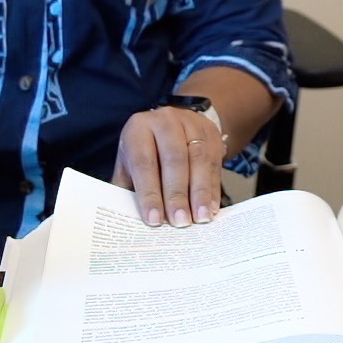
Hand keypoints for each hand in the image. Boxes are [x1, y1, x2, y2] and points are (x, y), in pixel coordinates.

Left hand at [113, 106, 223, 226]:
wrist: (174, 125)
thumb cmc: (146, 152)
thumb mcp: (129, 164)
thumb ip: (127, 189)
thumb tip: (126, 221)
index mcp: (139, 128)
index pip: (143, 162)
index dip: (149, 193)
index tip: (154, 219)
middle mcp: (165, 120)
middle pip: (174, 159)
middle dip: (177, 194)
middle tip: (180, 222)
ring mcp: (191, 123)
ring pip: (198, 159)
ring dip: (200, 193)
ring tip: (199, 219)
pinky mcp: (211, 132)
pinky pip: (215, 162)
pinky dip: (213, 188)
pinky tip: (211, 208)